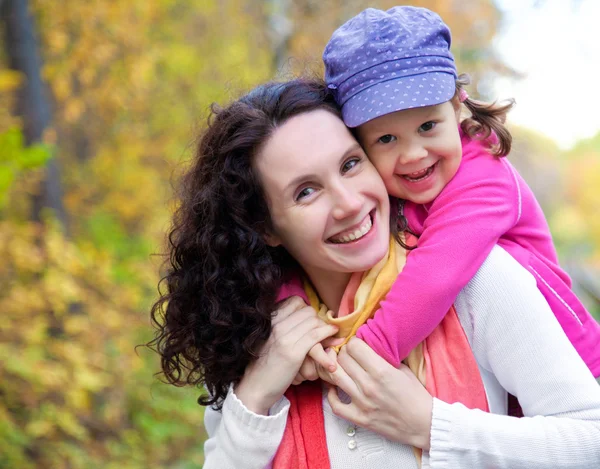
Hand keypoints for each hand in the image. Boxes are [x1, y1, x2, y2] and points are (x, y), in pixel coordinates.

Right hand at [234, 297, 338, 414]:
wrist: (254, 388)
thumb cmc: (264, 365)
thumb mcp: (270, 339)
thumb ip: (283, 326)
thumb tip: (307, 316)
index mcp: (269, 320)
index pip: (295, 301)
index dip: (307, 310)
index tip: (312, 322)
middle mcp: (275, 325)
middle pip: (307, 311)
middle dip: (318, 320)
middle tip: (323, 331)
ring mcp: (284, 337)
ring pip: (313, 321)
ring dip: (326, 328)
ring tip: (332, 335)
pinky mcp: (293, 352)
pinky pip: (315, 335)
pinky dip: (328, 334)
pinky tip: (334, 337)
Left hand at [323, 338, 432, 449]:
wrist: (424, 424)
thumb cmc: (416, 395)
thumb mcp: (403, 369)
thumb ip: (383, 356)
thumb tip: (367, 343)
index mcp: (382, 371)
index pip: (354, 346)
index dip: (354, 341)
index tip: (357, 343)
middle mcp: (369, 386)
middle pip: (342, 359)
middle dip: (344, 352)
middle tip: (349, 353)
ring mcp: (362, 403)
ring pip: (335, 376)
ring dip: (335, 368)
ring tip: (340, 366)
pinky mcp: (359, 419)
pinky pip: (335, 405)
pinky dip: (331, 394)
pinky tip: (335, 387)